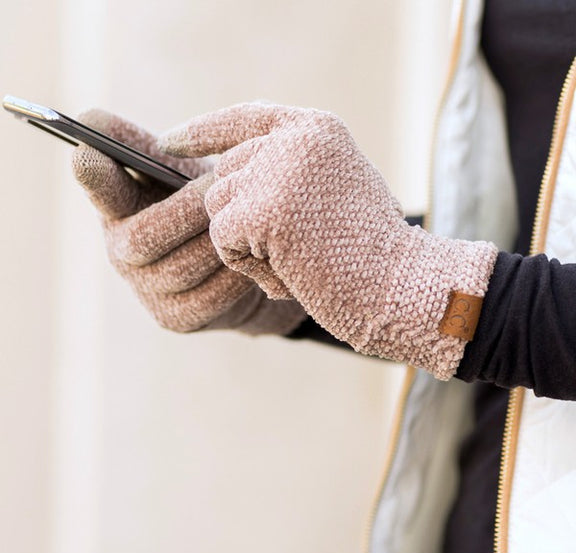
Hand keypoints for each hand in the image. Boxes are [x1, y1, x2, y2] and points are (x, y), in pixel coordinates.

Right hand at [72, 109, 305, 333]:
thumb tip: (92, 121)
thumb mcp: (183, 171)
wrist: (242, 261)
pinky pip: (209, 296)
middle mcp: (122, 251)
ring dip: (218, 241)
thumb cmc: (207, 205)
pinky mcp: (175, 317)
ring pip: (180, 267)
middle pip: (141, 237)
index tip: (87, 152)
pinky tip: (255, 256)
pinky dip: (236, 274)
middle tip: (226, 184)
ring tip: (250, 219)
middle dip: (188, 210)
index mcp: (121, 206)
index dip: (92, 175)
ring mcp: (147, 289)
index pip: (99, 189)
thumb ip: (152, 148)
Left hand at [158, 103, 497, 377]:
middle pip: (224, 175)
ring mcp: (278, 171)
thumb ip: (287, 172)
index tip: (169, 144)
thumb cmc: (371, 251)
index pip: (245, 118)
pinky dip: (249, 265)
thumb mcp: (334, 191)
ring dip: (248, 245)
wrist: (401, 286)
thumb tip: (228, 177)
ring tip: (297, 260)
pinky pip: (223, 238)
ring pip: (218, 207)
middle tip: (295, 248)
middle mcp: (295, 139)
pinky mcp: (263, 209)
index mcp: (316, 130)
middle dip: (243, 219)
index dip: (203, 132)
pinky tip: (290, 273)